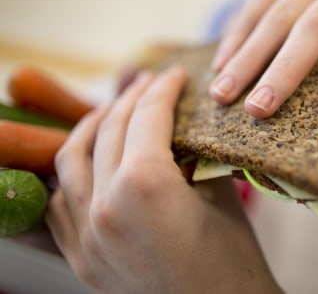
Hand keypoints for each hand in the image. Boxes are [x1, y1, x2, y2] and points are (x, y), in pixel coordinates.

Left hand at [45, 65, 280, 292]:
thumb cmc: (234, 263)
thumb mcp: (222, 197)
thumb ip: (194, 158)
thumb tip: (183, 131)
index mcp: (146, 186)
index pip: (148, 117)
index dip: (164, 89)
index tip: (175, 75)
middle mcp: (105, 207)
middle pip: (110, 130)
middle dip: (133, 98)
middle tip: (151, 84)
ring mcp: (86, 235)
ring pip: (71, 160)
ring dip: (92, 127)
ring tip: (112, 111)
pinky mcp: (81, 258)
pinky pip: (61, 202)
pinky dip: (73, 173)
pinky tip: (90, 162)